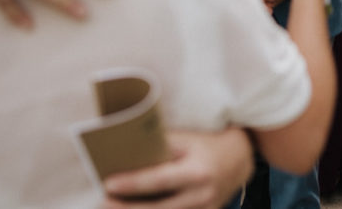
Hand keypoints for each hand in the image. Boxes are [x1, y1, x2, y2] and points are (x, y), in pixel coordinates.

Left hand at [101, 129, 252, 208]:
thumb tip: (129, 149)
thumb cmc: (208, 143)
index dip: (132, 184)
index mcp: (197, 172)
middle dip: (127, 208)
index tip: (108, 183)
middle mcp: (202, 195)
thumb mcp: (188, 140)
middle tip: (102, 202)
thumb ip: (162, 146)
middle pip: (158, 208)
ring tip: (113, 208)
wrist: (240, 160)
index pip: (159, 180)